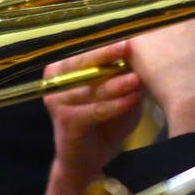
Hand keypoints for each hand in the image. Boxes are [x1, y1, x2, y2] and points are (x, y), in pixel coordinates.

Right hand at [37, 42, 142, 194]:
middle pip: (83, 62)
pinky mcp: (66, 121)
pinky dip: (114, 105)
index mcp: (63, 69)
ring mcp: (57, 101)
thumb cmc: (104, 123)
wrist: (85, 162)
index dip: (106, 41)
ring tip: (137, 80)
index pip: (86, 50)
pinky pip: (94, 110)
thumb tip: (139, 54)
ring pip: (91, 87)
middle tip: (128, 45)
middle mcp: (55, 81)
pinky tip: (132, 100)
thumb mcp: (116, 94)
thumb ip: (123, 76)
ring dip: (115, 84)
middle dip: (107, 54)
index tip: (129, 33)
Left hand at [123, 0, 194, 136]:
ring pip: (138, 24)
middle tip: (166, 42)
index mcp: (192, 0)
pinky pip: (128, 48)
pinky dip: (136, 60)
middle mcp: (164, 8)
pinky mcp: (131, 47)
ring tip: (164, 66)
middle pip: (148, 0)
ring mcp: (145, 26)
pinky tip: (147, 76)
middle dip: (153, 17)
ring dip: (147, 41)